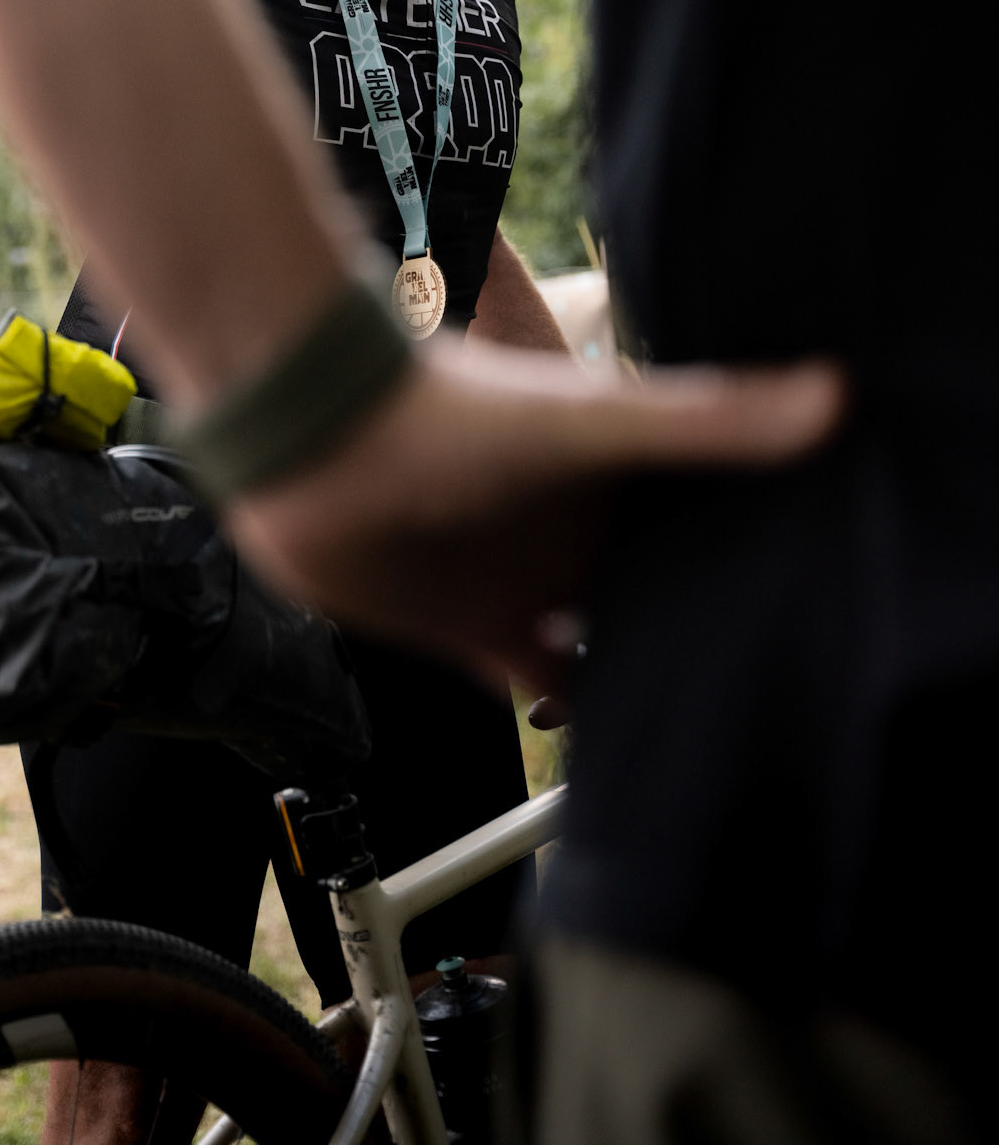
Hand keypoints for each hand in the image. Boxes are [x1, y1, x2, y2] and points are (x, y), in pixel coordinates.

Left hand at [226, 340, 844, 690]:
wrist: (310, 438)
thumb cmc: (442, 413)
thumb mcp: (589, 421)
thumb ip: (702, 419)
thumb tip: (834, 395)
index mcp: (618, 484)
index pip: (709, 534)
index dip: (759, 568)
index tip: (830, 609)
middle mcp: (579, 534)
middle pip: (660, 594)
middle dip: (707, 633)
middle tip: (786, 694)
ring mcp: (526, 582)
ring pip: (606, 644)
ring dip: (640, 677)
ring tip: (718, 734)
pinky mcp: (469, 627)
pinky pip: (538, 682)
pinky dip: (570, 711)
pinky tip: (611, 749)